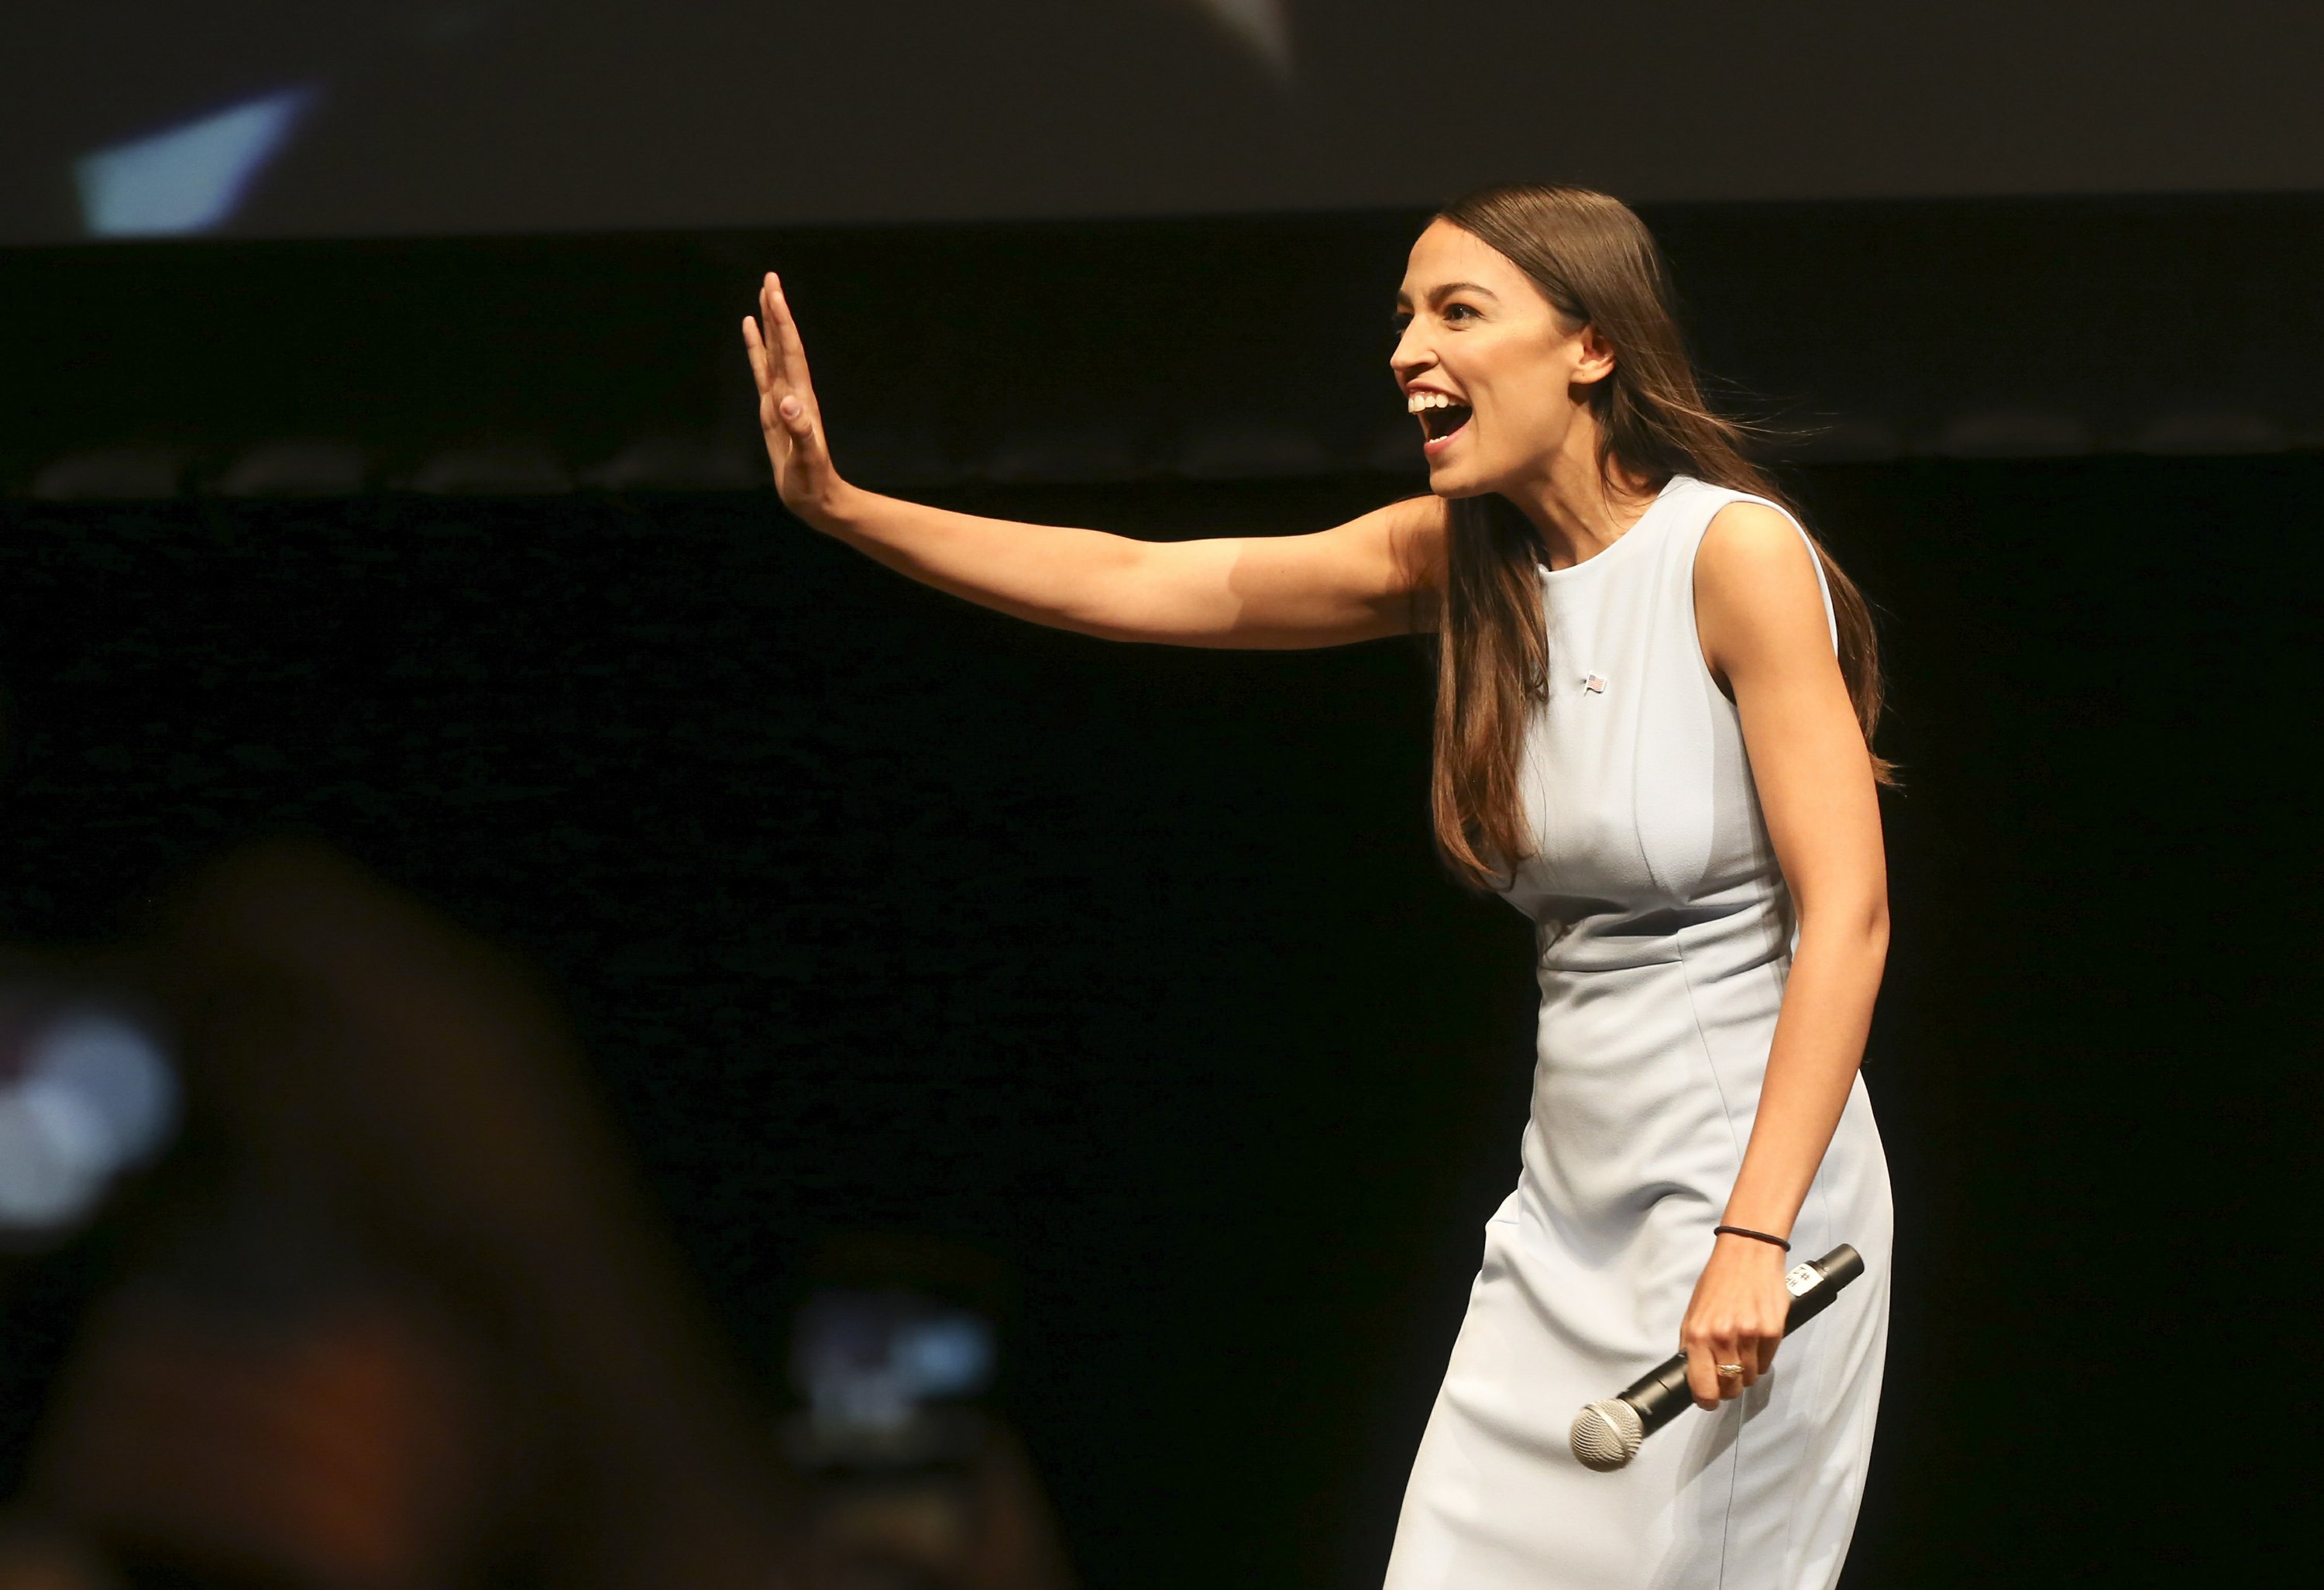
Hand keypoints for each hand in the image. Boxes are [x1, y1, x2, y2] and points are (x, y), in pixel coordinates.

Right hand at [741, 272, 845, 524]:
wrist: (818, 499)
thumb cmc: (812, 483)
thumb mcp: (806, 460)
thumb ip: (800, 432)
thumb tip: (789, 403)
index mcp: (799, 399)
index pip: (790, 352)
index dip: (782, 322)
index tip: (774, 293)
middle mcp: (792, 392)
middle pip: (783, 343)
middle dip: (777, 311)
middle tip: (770, 278)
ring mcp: (782, 400)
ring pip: (773, 353)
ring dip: (769, 325)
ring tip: (762, 295)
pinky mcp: (772, 411)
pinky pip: (761, 372)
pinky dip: (757, 350)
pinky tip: (751, 333)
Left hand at [1678, 1231, 1791, 1410]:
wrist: (1748, 1254)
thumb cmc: (1718, 1282)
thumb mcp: (1693, 1311)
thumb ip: (1691, 1343)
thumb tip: (1693, 1372)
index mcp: (1697, 1335)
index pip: (1702, 1386)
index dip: (1706, 1400)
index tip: (1709, 1400)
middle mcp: (1722, 1339)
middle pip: (1730, 1387)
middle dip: (1728, 1388)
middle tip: (1729, 1377)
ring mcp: (1750, 1337)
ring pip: (1750, 1377)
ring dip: (1746, 1372)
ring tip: (1743, 1352)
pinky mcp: (1772, 1332)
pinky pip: (1767, 1363)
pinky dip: (1761, 1359)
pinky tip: (1756, 1342)